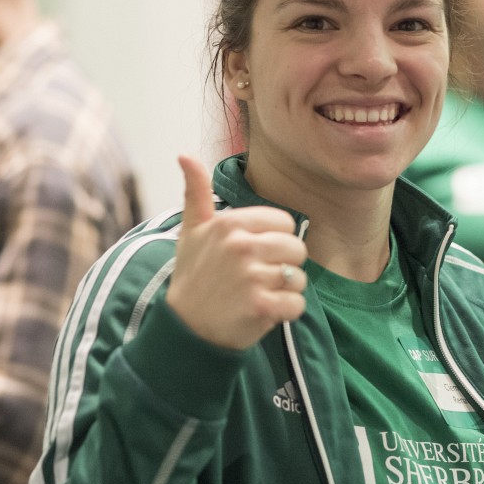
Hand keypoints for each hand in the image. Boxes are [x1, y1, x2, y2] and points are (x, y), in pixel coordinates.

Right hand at [166, 155, 307, 349]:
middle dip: (284, 266)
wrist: (184, 329)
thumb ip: (195, 191)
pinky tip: (264, 313)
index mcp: (229, 224)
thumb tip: (185, 154)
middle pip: (297, 249)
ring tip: (258, 296)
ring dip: (285, 291)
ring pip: (299, 278)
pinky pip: (297, 304)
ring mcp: (251, 277)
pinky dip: (286, 313)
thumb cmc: (193, 276)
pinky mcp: (260, 307)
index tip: (255, 255)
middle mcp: (241, 246)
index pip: (284, 222)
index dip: (276, 241)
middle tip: (257, 279)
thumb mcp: (191, 231)